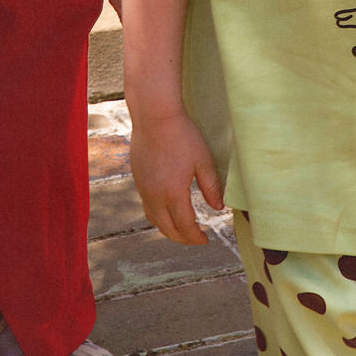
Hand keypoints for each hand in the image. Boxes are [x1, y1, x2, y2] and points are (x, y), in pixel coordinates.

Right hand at [130, 109, 223, 244]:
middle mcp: (154, 195)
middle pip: (167, 228)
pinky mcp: (137, 179)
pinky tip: (167, 209)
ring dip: (168, 229)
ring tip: (182, 229)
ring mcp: (143, 188)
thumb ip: (211, 187)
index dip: (196, 237)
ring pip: (154, 219)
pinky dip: (158, 215)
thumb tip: (218, 208)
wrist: (155, 116)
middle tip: (196, 239)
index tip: (206, 240)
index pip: (185, 226)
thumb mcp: (203, 161)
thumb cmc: (182, 135)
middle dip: (182, 238)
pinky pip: (147, 206)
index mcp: (173, 193)